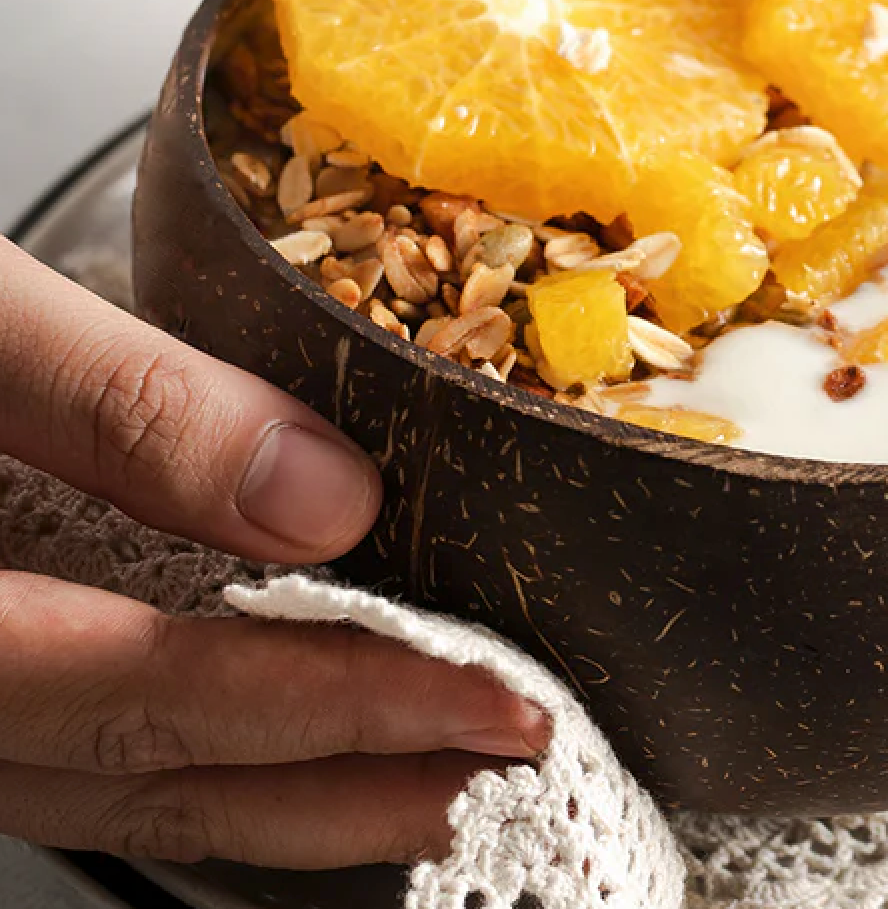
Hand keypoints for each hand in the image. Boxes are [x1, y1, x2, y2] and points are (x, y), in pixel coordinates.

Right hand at [0, 240, 549, 867]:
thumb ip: (126, 406)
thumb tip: (325, 496)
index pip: (161, 692)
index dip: (341, 709)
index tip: (493, 702)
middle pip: (146, 775)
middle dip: (344, 784)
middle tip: (505, 762)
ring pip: (106, 789)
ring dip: (276, 798)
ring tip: (426, 790)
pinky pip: (66, 746)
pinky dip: (188, 759)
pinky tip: (272, 737)